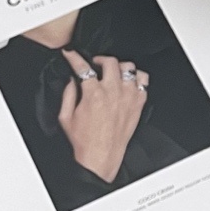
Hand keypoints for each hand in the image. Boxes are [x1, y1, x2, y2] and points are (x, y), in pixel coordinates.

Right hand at [57, 49, 147, 183]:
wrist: (101, 156)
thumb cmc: (84, 140)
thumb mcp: (66, 116)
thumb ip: (68, 94)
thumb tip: (71, 80)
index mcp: (93, 94)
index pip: (83, 67)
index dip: (74, 57)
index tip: (71, 54)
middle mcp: (113, 93)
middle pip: (110, 62)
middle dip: (100, 59)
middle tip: (95, 64)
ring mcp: (128, 98)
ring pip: (130, 68)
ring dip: (120, 67)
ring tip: (113, 71)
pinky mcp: (138, 105)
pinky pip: (143, 82)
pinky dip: (137, 78)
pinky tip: (129, 81)